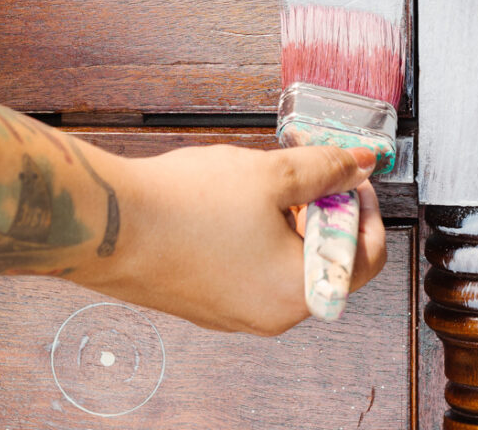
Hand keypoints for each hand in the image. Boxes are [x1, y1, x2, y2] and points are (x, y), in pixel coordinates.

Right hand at [76, 143, 384, 334]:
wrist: (110, 224)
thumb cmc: (183, 207)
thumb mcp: (272, 173)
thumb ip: (327, 168)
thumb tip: (360, 163)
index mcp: (298, 292)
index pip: (367, 258)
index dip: (367, 207)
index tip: (353, 175)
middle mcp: (270, 314)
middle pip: (328, 258)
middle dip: (326, 205)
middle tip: (309, 165)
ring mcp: (237, 311)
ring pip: (289, 260)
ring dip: (292, 216)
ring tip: (267, 178)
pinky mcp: (211, 299)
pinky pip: (255, 266)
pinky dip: (261, 232)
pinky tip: (239, 200)